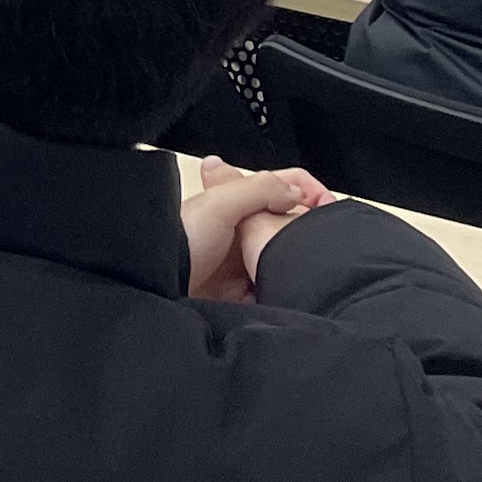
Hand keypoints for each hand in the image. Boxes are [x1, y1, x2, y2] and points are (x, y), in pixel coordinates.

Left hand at [178, 154, 336, 299]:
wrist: (156, 287)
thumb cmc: (177, 242)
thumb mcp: (218, 204)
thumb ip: (258, 189)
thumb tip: (297, 194)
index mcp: (238, 203)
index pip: (284, 187)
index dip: (308, 193)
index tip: (325, 209)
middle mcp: (242, 230)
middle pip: (289, 224)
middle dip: (306, 232)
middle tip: (323, 243)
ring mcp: (242, 263)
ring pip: (283, 258)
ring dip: (296, 264)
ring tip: (309, 270)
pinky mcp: (240, 294)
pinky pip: (272, 291)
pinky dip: (282, 292)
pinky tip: (290, 293)